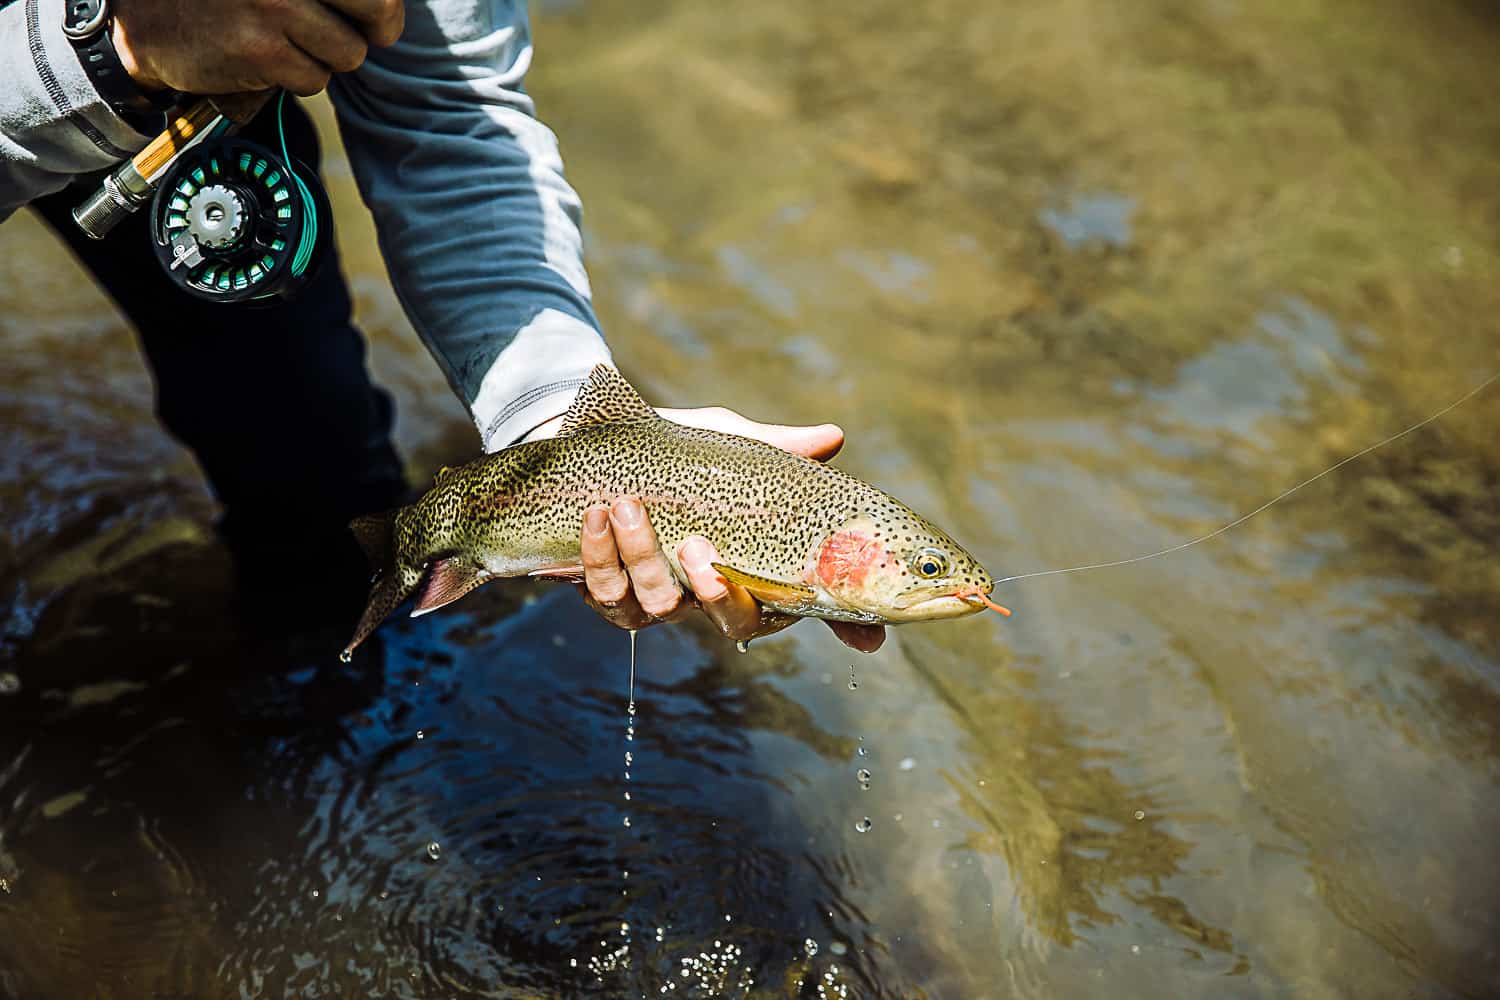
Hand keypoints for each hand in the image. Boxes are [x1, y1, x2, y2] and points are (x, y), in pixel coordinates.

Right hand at [111, 0, 404, 96]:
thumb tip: (387, 12)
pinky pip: (314, 79)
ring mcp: (276, 6)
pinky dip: (295, 77)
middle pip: (377, 10)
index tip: (379, 19)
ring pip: (348, 53)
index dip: (385, 8)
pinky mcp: (262, 49)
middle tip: (355, 36)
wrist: (142, 14)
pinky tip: (263, 58)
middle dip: (373, 31)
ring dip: (324, 57)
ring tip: (284, 40)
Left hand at [554, 407, 884, 653]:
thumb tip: (833, 437)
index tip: (870, 636)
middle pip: (736, 624)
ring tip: (626, 505)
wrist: (597, 441)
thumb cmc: (676, 449)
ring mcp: (659, 599)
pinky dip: (600, 553)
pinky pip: (607, 592)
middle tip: (700, 548)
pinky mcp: (607, 593)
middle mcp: (711, 595)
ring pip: (659, 606)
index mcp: (753, 566)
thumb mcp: (731, 444)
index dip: (845, 625)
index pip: (805, 602)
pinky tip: (597, 514)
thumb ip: (779, 447)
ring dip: (642, 556)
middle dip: (716, 593)